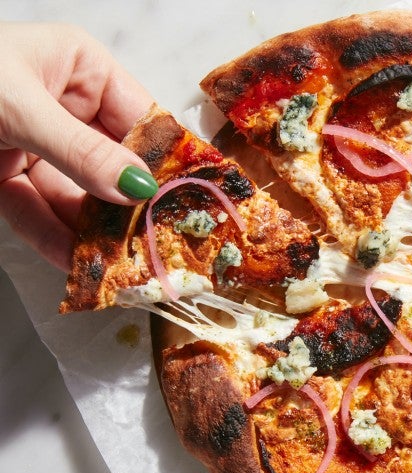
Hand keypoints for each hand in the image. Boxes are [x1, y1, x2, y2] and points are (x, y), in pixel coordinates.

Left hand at [0, 22, 156, 271]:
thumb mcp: (17, 106)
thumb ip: (81, 151)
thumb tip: (140, 188)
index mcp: (78, 69)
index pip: (143, 119)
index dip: (171, 162)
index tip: (199, 202)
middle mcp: (63, 106)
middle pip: (116, 165)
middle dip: (135, 210)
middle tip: (165, 250)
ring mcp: (35, 145)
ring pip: (80, 197)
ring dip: (99, 236)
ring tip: (126, 272)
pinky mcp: (3, 179)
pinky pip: (39, 215)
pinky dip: (57, 243)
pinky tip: (80, 271)